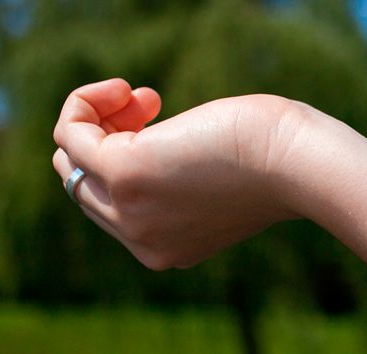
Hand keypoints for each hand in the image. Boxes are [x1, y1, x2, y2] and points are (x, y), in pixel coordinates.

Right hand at [52, 78, 308, 269]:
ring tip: (142, 96)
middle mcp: (141, 242)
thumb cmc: (275, 162)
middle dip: (107, 136)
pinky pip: (72, 132)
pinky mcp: (125, 173)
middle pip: (83, 184)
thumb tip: (140, 145)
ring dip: (96, 117)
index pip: (110, 207)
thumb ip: (174, 180)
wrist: (296, 165)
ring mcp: (130, 211)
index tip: (158, 121)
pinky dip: (86, 102)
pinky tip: (123, 89)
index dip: (123, 158)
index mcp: (163, 251)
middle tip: (150, 105)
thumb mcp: (215, 181)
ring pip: (70, 160)